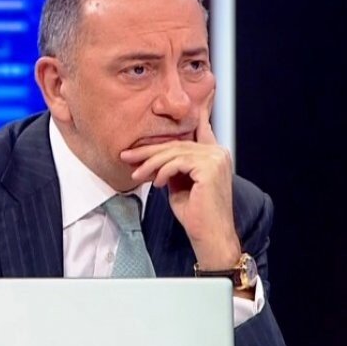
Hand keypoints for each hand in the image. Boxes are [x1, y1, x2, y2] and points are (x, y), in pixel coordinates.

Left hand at [120, 107, 240, 268]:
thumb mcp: (181, 186)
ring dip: (150, 163)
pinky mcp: (210, 167)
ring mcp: (216, 159)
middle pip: (177, 143)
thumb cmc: (197, 215)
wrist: (211, 236)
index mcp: (216, 155)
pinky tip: (155, 182)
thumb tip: (157, 159)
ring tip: (136, 174)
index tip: (172, 109)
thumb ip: (175, 168)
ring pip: (174, 152)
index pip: (199, 130)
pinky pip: (178, 162)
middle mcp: (219, 153)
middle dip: (149, 150)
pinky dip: (162, 171)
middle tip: (127, 156)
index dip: (189, 118)